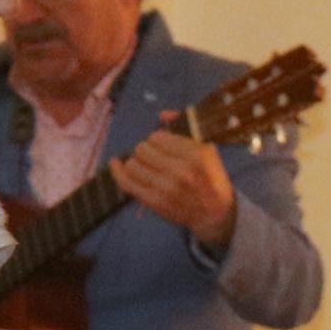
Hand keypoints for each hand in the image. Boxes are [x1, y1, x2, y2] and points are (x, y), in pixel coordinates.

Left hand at [108, 125, 237, 252]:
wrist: (215, 214)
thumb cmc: (211, 179)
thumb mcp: (207, 150)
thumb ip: (185, 128)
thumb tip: (162, 114)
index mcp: (196, 155)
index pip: (158, 137)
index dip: (157, 139)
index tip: (163, 147)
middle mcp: (181, 171)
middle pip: (143, 148)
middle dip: (146, 150)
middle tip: (155, 158)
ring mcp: (166, 188)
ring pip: (133, 163)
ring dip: (137, 162)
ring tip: (146, 166)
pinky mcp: (155, 202)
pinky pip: (126, 182)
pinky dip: (117, 171)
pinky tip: (115, 164)